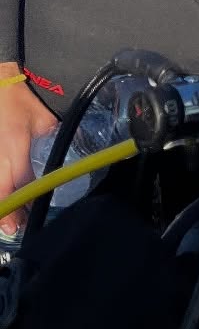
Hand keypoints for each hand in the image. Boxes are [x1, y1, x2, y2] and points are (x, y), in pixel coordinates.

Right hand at [0, 69, 57, 233]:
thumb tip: (63, 160)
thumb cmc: (23, 99)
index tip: (31, 213)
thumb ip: (51, 141)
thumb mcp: (44, 120)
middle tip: (12, 228)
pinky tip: (0, 201)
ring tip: (3, 221)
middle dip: (6, 211)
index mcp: (16, 144)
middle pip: (1, 189)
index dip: (27, 199)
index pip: (21, 179)